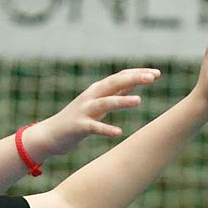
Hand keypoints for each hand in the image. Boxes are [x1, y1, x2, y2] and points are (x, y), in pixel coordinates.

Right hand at [22, 67, 158, 162]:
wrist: (50, 135)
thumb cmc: (79, 120)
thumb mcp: (99, 104)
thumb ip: (115, 93)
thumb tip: (134, 82)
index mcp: (98, 91)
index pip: (121, 77)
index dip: (138, 74)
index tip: (157, 73)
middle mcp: (91, 97)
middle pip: (114, 84)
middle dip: (133, 79)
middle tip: (153, 77)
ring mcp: (84, 111)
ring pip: (105, 103)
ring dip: (122, 101)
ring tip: (139, 101)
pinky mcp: (78, 126)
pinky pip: (94, 127)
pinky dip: (105, 129)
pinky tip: (118, 133)